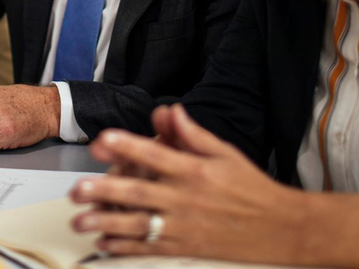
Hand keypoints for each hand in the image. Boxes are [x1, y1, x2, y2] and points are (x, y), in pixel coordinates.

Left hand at [68, 104, 305, 263]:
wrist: (281, 228)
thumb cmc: (251, 186)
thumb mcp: (224, 152)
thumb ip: (192, 133)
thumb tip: (168, 110)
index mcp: (194, 170)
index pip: (155, 154)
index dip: (127, 146)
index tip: (102, 140)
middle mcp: (185, 198)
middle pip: (138, 192)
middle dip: (105, 190)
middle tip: (77, 189)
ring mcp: (183, 226)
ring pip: (137, 224)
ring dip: (106, 223)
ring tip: (79, 221)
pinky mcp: (185, 248)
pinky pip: (149, 248)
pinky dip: (125, 248)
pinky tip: (103, 245)